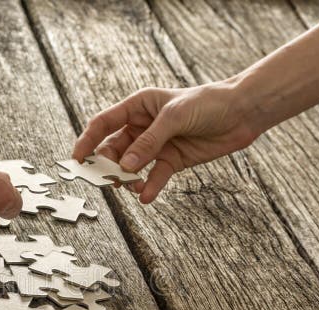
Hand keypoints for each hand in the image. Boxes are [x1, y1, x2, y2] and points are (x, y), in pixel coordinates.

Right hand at [73, 83, 259, 203]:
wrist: (241, 113)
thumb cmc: (207, 103)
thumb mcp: (174, 117)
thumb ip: (149, 142)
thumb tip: (126, 165)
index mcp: (137, 106)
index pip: (103, 123)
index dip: (87, 140)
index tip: (77, 159)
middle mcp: (142, 126)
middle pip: (114, 149)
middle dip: (106, 165)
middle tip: (101, 181)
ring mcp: (156, 146)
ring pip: (132, 166)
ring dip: (127, 178)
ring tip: (128, 187)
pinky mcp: (172, 161)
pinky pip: (154, 177)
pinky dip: (149, 187)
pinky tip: (146, 196)